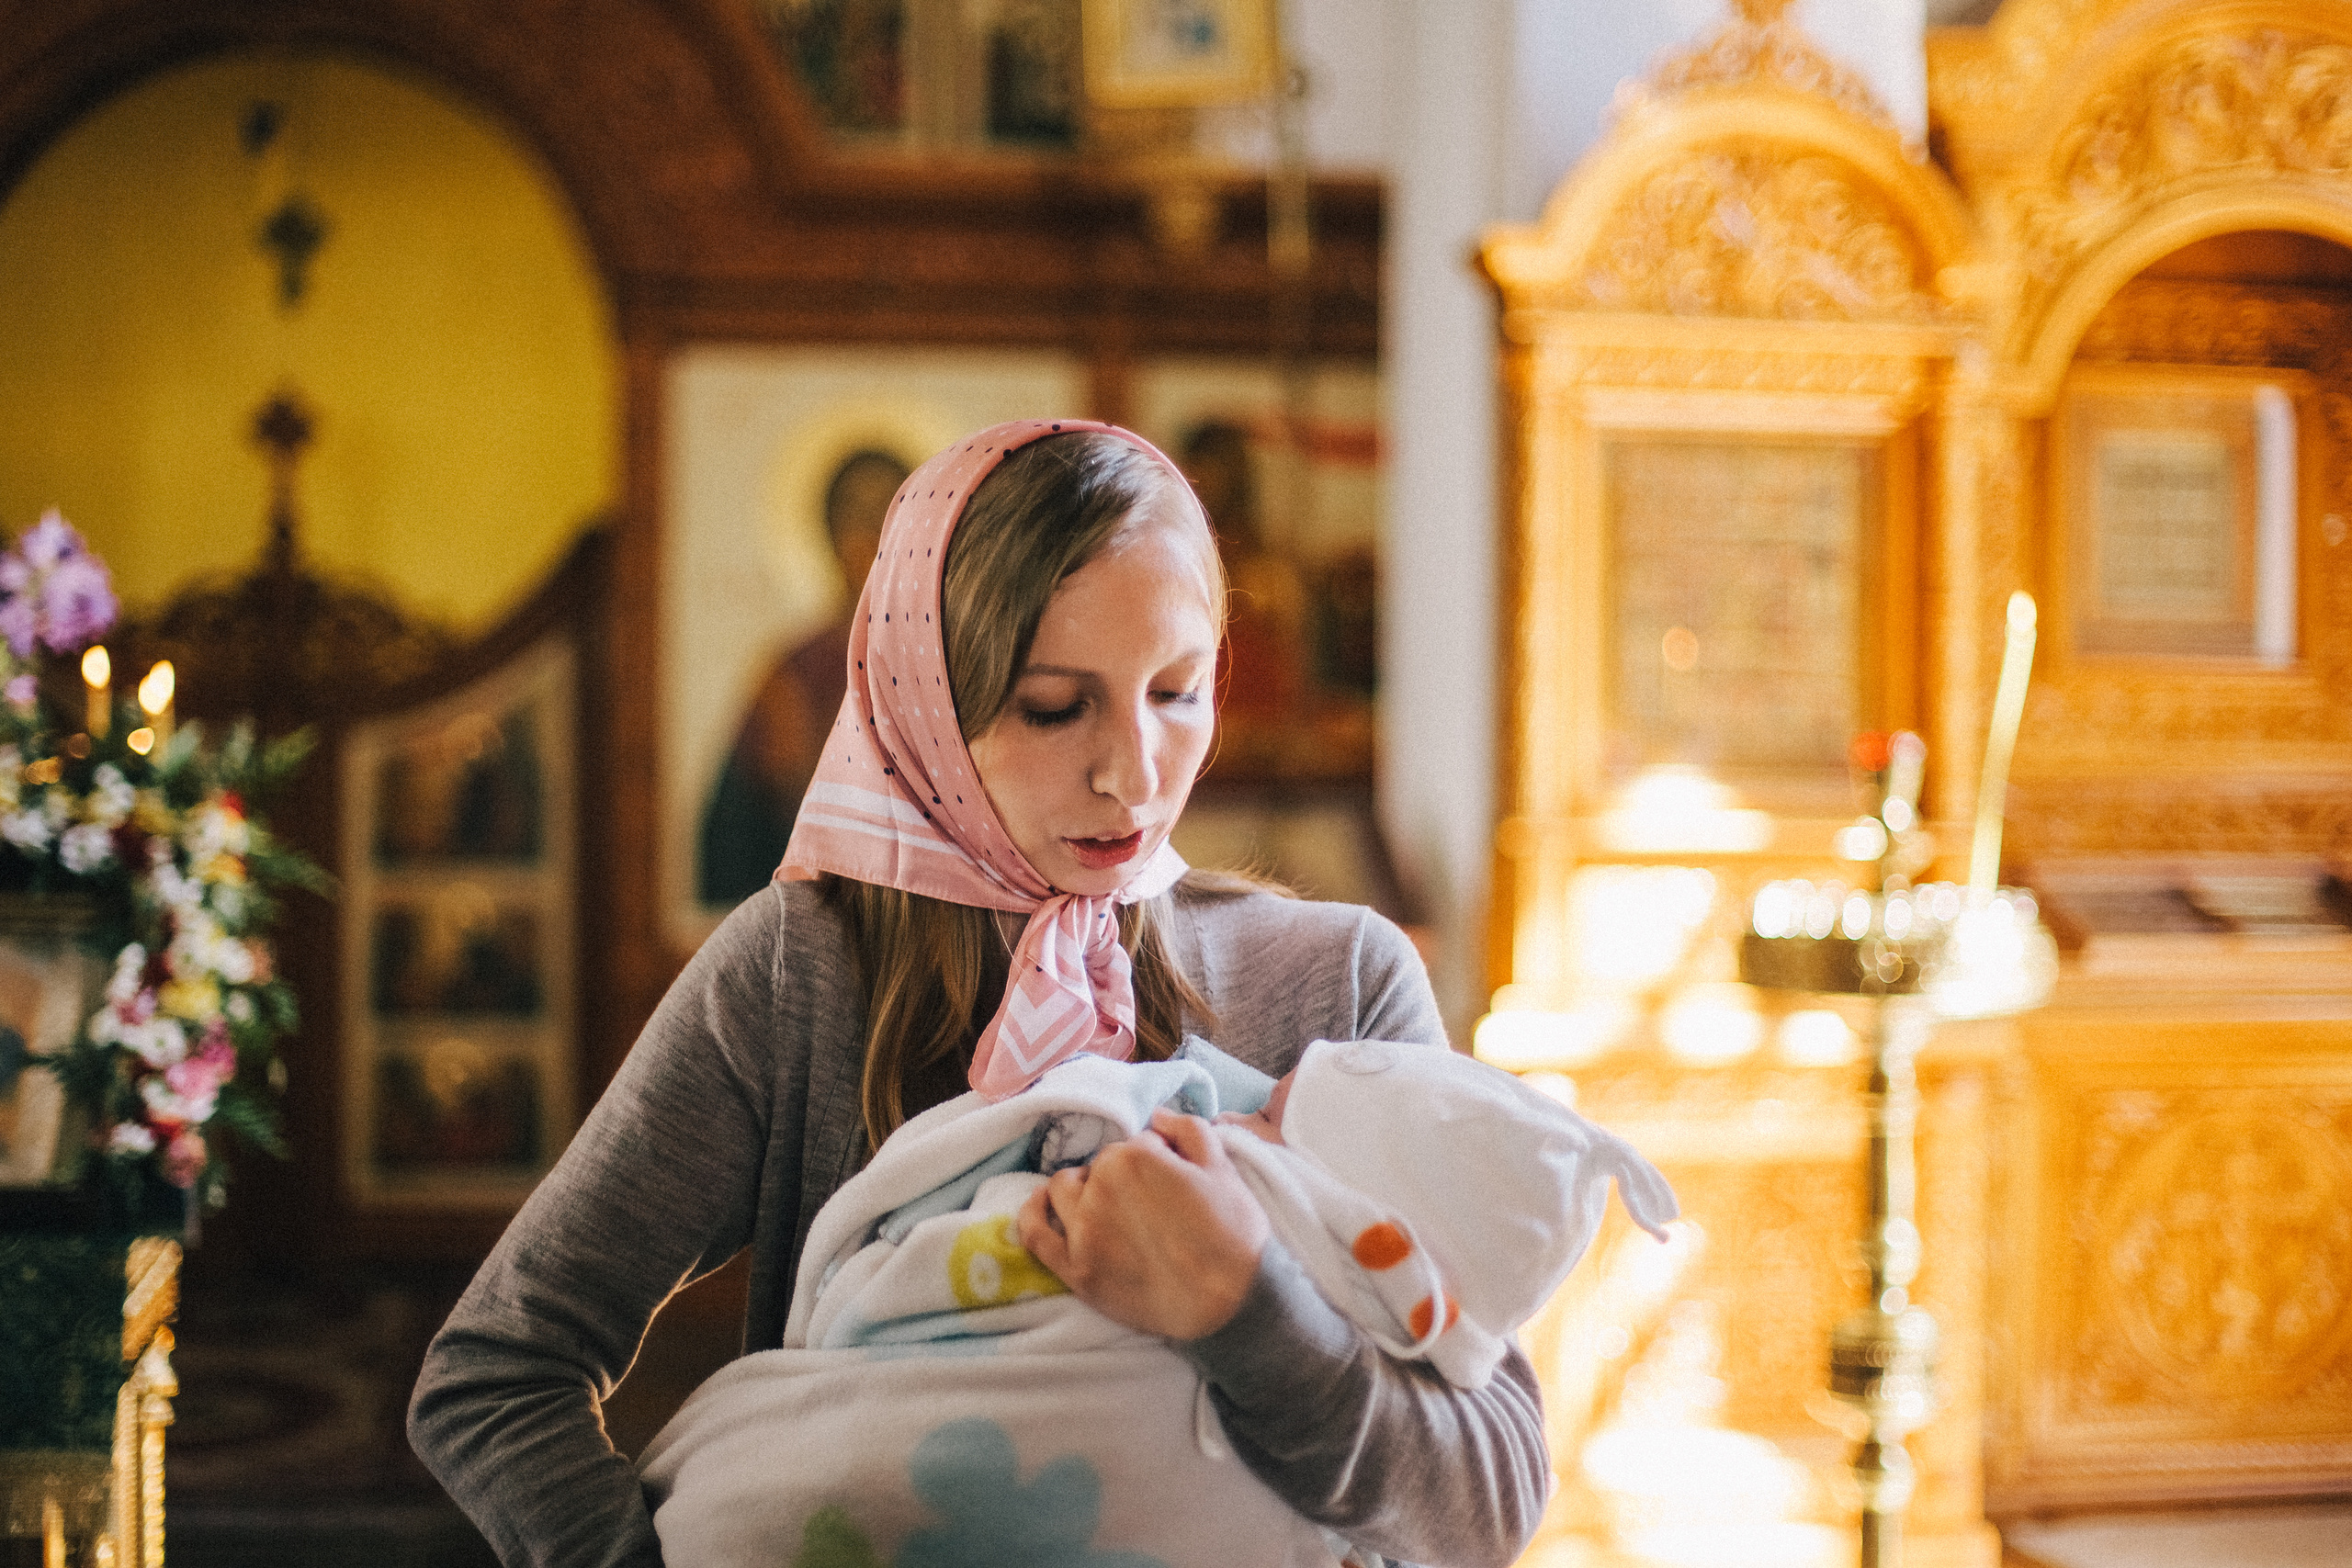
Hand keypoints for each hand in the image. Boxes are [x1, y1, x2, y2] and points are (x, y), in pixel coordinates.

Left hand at [1017, 1108, 1269, 1340]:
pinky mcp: (1074, 1270)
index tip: (1174, 1184)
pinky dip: (1033, 1213)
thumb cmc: (1233, 1234)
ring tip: (1109, 1206)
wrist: (1231, 1304)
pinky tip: (1044, 1205)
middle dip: (1124, 1176)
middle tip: (1152, 1203)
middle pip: (1101, 1166)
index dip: (1160, 1161)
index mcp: (1134, 1157)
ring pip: (1063, 1189)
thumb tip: (1156, 1116)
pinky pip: (1034, 1233)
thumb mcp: (1223, 1166)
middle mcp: (1099, 1188)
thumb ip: (1187, 1129)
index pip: (1138, 1144)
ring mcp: (1082, 1231)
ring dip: (1082, 1188)